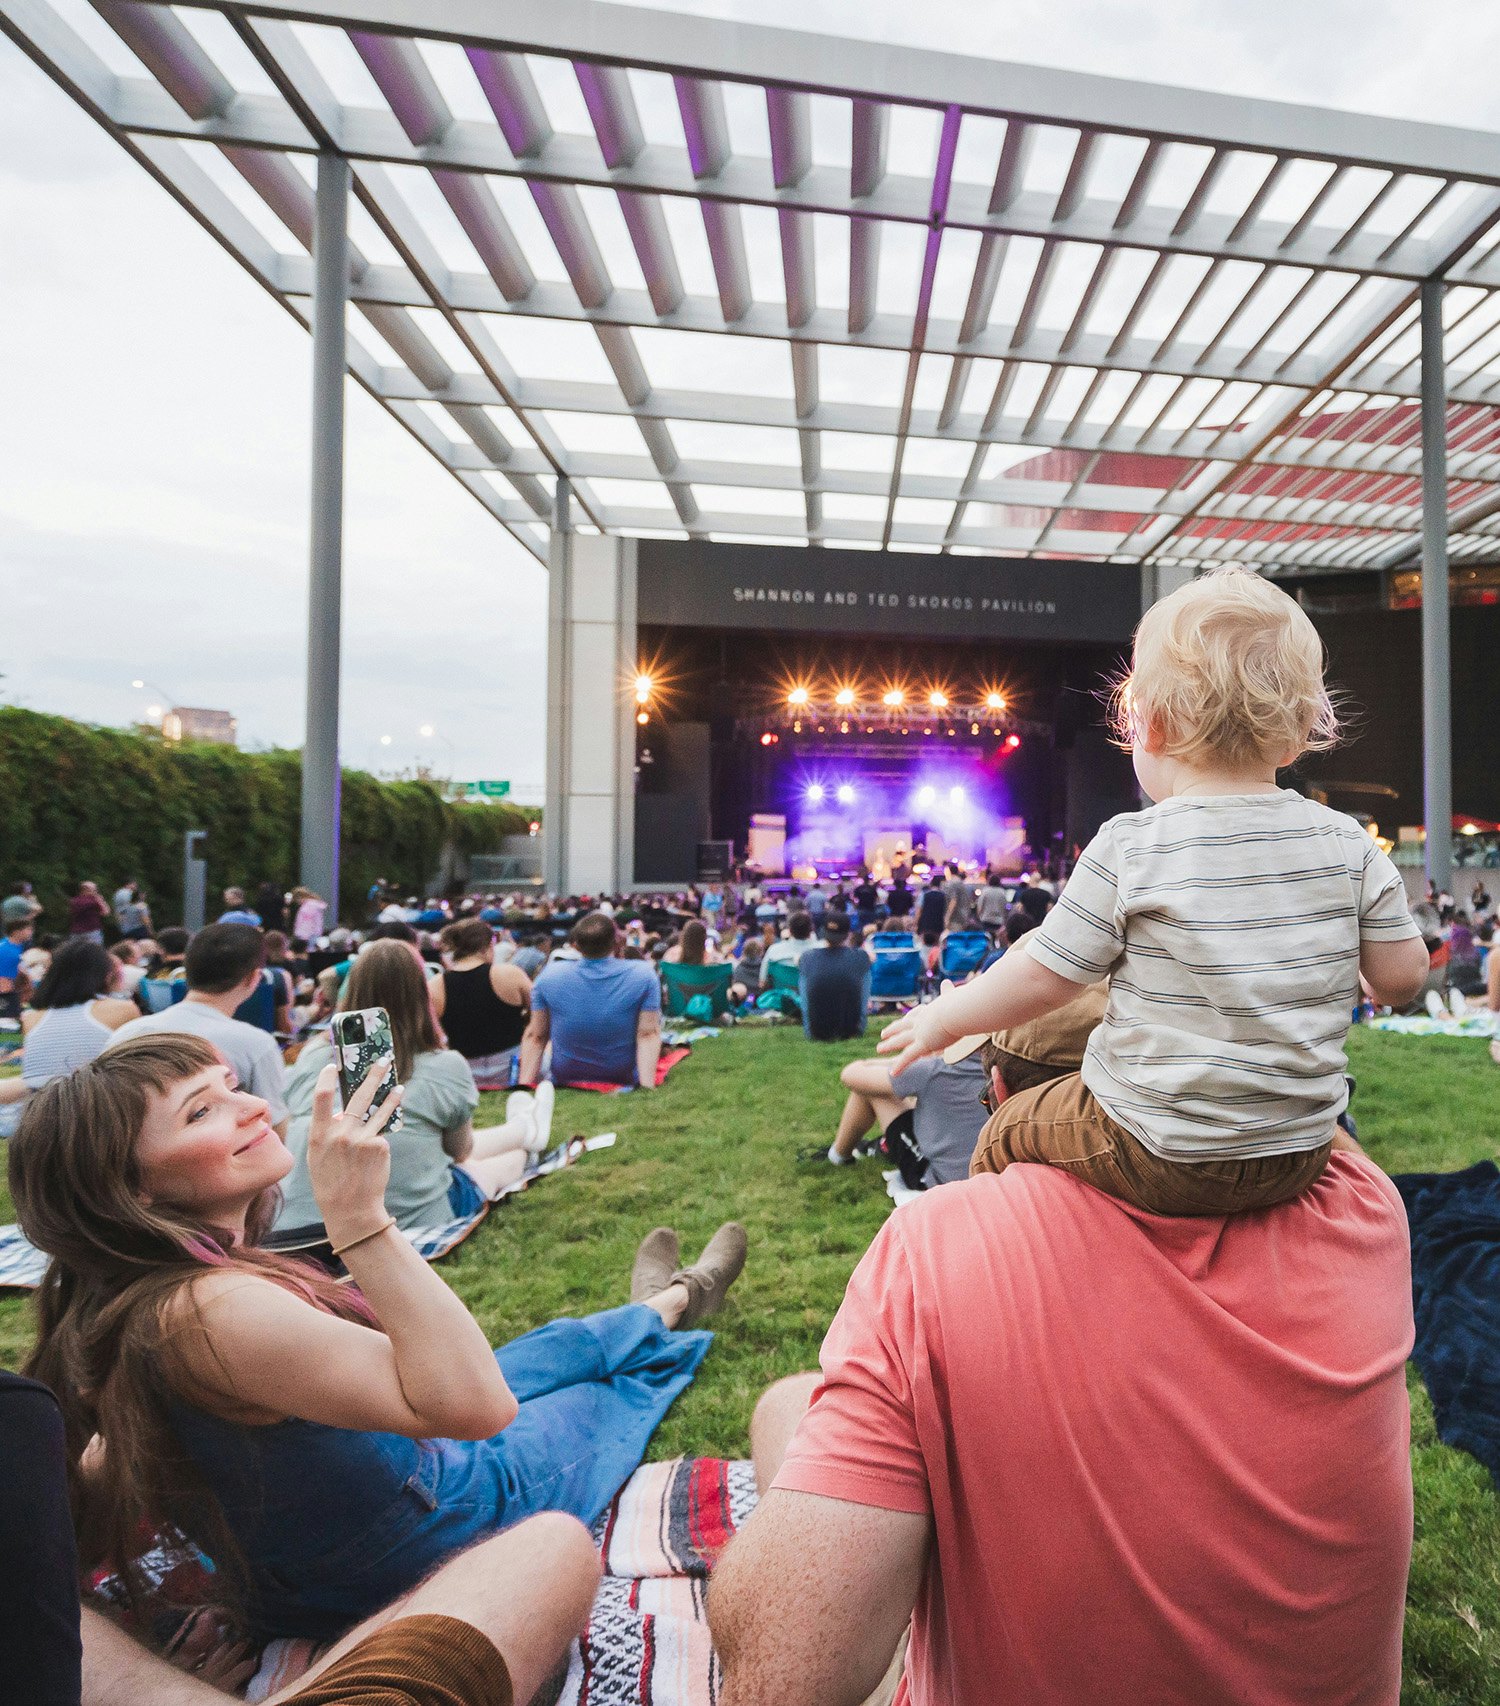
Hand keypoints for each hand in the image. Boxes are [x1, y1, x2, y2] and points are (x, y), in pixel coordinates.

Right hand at [307, 1061, 402, 1245]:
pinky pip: (380, 1136)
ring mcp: (363, 1139)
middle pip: (359, 1096)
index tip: (332, 1065)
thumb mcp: (317, 1157)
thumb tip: (343, 1114)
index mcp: (319, 1135)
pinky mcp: (380, 1146)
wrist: (351, 1209)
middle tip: (383, 1060)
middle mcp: (341, 1134)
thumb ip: (327, 1133)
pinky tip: (373, 1158)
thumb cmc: (330, 1182)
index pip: (321, 1098)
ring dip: (392, 1096)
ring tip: (400, 1087)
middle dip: (373, 1076)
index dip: (326, 1079)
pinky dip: (377, 1142)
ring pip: (380, 1111)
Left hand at [877, 985, 959, 1075]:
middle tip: (883, 1033)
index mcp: (930, 1010)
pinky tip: (893, 1073)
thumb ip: (950, 991)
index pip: (916, 1015)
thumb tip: (947, 981)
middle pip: (903, 1026)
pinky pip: (908, 1057)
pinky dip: (900, 1065)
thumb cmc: (961, 1003)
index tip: (903, 1019)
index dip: (908, 1018)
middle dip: (893, 1030)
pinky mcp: (923, 1044)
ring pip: (901, 1040)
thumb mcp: (953, 996)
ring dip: (889, 1045)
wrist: (958, 1010)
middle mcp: (922, 1021)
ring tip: (879, 1048)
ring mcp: (920, 1033)